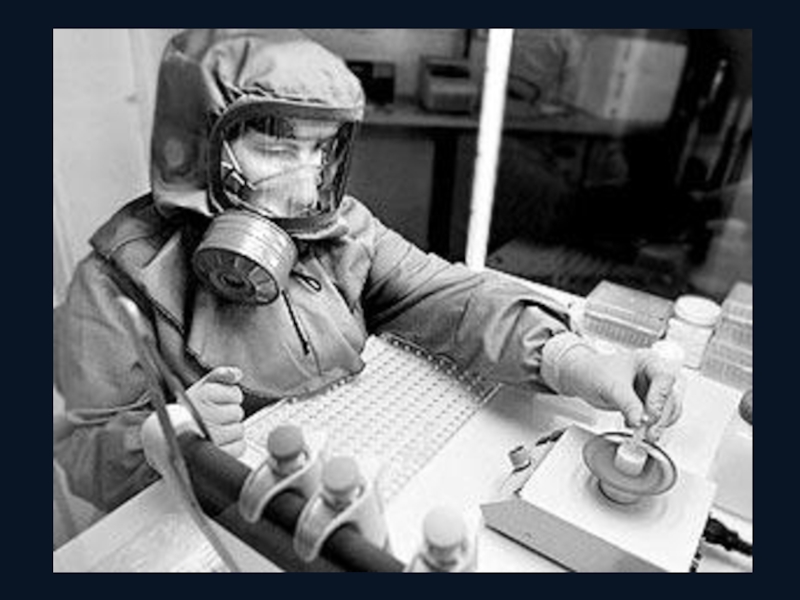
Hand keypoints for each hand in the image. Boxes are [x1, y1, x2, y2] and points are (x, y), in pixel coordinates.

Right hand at [186, 366, 245, 456]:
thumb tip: (237, 374)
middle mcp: (204, 415)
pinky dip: (234, 445)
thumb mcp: (202, 386)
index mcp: (202, 395)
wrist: (167, 435)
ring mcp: (210, 436)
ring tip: (215, 428)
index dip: (230, 397)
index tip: (217, 400)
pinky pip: (239, 446)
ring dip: (231, 429)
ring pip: (239, 430)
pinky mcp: (214, 453)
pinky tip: (220, 441)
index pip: (235, 394)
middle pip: (237, 412)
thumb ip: (221, 375)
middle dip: (230, 413)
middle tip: (215, 416)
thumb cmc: (189, 408)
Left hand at [558, 346, 682, 440]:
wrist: (581, 378)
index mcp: (648, 361)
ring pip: (667, 410)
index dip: (660, 398)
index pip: (665, 378)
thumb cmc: (593, 372)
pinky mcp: (647, 404)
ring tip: (644, 434)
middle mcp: (654, 375)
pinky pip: (658, 417)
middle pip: (670, 397)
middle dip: (660, 417)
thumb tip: (640, 421)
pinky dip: (651, 426)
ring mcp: (652, 390)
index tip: (650, 415)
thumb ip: (627, 403)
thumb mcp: (610, 386)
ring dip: (658, 425)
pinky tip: (637, 429)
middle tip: (648, 432)